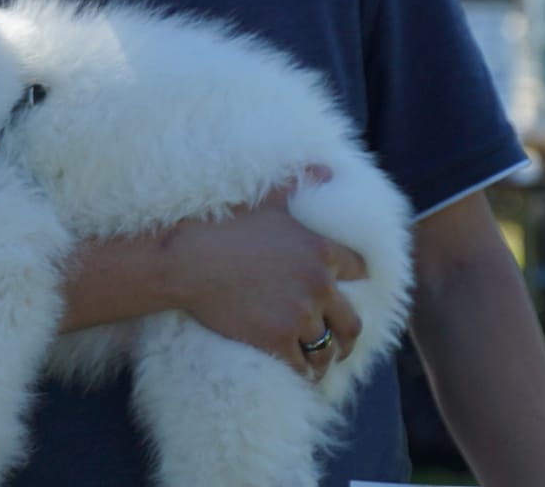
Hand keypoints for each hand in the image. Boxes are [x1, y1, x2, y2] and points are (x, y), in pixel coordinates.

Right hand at [164, 166, 366, 378]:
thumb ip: (299, 184)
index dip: (355, 282)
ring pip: (328, 348)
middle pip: (351, 321)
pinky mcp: (277, 341)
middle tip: (341, 341)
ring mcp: (299, 316)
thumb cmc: (221, 226)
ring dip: (326, 357)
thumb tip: (326, 167)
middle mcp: (318, 285)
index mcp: (320, 250)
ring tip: (321, 362)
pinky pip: (303, 367)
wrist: (184, 261)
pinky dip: (305, 374)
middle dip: (347, 333)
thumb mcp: (265, 201)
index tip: (349, 290)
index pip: (359, 272)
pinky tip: (303, 376)